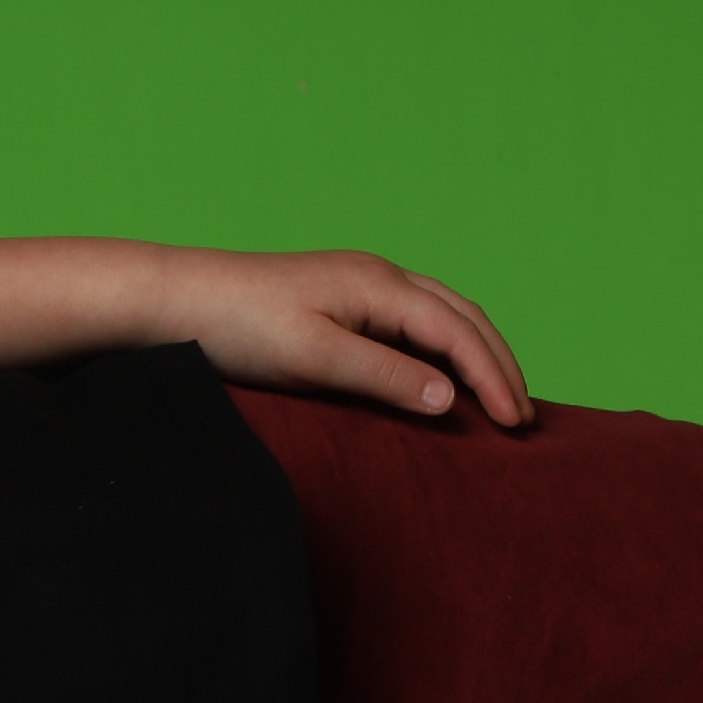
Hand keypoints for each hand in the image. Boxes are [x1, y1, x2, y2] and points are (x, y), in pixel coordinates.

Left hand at [154, 247, 531, 426]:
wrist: (179, 299)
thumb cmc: (240, 326)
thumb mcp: (315, 358)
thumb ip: (384, 376)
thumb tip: (448, 399)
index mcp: (381, 286)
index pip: (458, 333)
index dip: (492, 378)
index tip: (514, 424)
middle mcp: (380, 277)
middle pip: (463, 317)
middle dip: (498, 363)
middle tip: (522, 416)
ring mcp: (361, 285)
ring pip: (442, 316)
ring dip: (476, 354)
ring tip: (497, 398)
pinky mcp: (341, 301)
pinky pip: (412, 323)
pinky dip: (442, 349)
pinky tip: (441, 377)